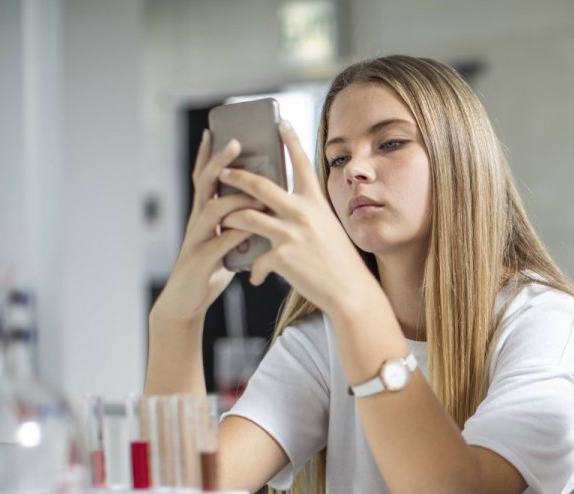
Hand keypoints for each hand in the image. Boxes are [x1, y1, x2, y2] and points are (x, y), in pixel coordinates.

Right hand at [153, 131, 260, 323]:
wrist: (187, 302)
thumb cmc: (210, 269)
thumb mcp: (226, 241)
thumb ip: (239, 224)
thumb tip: (264, 206)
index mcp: (204, 215)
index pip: (206, 178)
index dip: (211, 156)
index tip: (219, 132)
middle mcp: (197, 222)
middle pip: (204, 184)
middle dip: (219, 163)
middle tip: (234, 144)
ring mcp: (196, 240)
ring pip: (210, 211)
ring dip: (232, 199)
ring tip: (253, 192)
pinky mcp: (200, 262)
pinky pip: (218, 245)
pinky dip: (234, 236)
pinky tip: (249, 231)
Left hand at [217, 121, 380, 314]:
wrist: (350, 292)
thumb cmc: (340, 262)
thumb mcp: (329, 229)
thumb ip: (308, 214)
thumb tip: (287, 206)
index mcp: (316, 203)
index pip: (301, 163)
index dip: (290, 140)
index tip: (280, 122)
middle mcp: (303, 213)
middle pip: (259, 185)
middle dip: (236, 175)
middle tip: (223, 171)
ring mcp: (292, 233)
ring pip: (246, 216)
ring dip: (230, 219)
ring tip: (225, 222)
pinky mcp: (283, 256)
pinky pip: (257, 259)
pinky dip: (254, 270)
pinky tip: (255, 278)